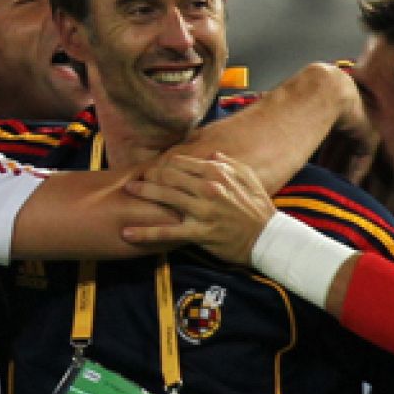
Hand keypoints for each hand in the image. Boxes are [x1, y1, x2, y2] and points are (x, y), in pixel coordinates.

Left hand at [121, 152, 275, 263]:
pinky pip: (167, 232)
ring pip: (165, 197)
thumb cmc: (258, 209)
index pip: (182, 163)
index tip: (152, 168)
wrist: (268, 239)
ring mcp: (203, 210)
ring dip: (142, 193)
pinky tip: (127, 233)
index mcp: (218, 173)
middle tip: (134, 178)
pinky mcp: (199, 232)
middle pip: (169, 176)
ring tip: (125, 192)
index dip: (164, 165)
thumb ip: (228, 164)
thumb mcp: (248, 178)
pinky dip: (145, 233)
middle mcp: (208, 188)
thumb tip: (211, 154)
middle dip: (148, 175)